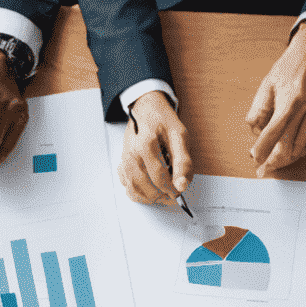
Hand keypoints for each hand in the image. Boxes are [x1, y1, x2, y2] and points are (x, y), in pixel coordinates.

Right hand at [119, 91, 192, 206]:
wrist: (146, 109)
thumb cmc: (163, 121)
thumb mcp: (180, 136)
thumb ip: (183, 162)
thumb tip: (182, 185)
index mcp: (146, 144)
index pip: (159, 177)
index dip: (171, 189)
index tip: (179, 191)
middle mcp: (131, 153)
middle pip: (145, 186)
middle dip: (161, 195)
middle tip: (172, 194)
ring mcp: (124, 159)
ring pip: (134, 189)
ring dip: (150, 197)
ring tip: (162, 194)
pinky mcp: (122, 164)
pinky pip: (127, 187)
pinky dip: (138, 194)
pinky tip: (149, 189)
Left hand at [245, 19, 305, 176]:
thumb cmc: (289, 66)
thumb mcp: (268, 83)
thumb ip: (259, 108)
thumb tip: (254, 130)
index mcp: (291, 101)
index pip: (274, 132)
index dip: (263, 147)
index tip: (255, 157)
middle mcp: (305, 111)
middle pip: (288, 146)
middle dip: (274, 162)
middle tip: (262, 170)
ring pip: (300, 148)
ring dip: (285, 160)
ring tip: (272, 166)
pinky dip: (298, 152)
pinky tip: (289, 155)